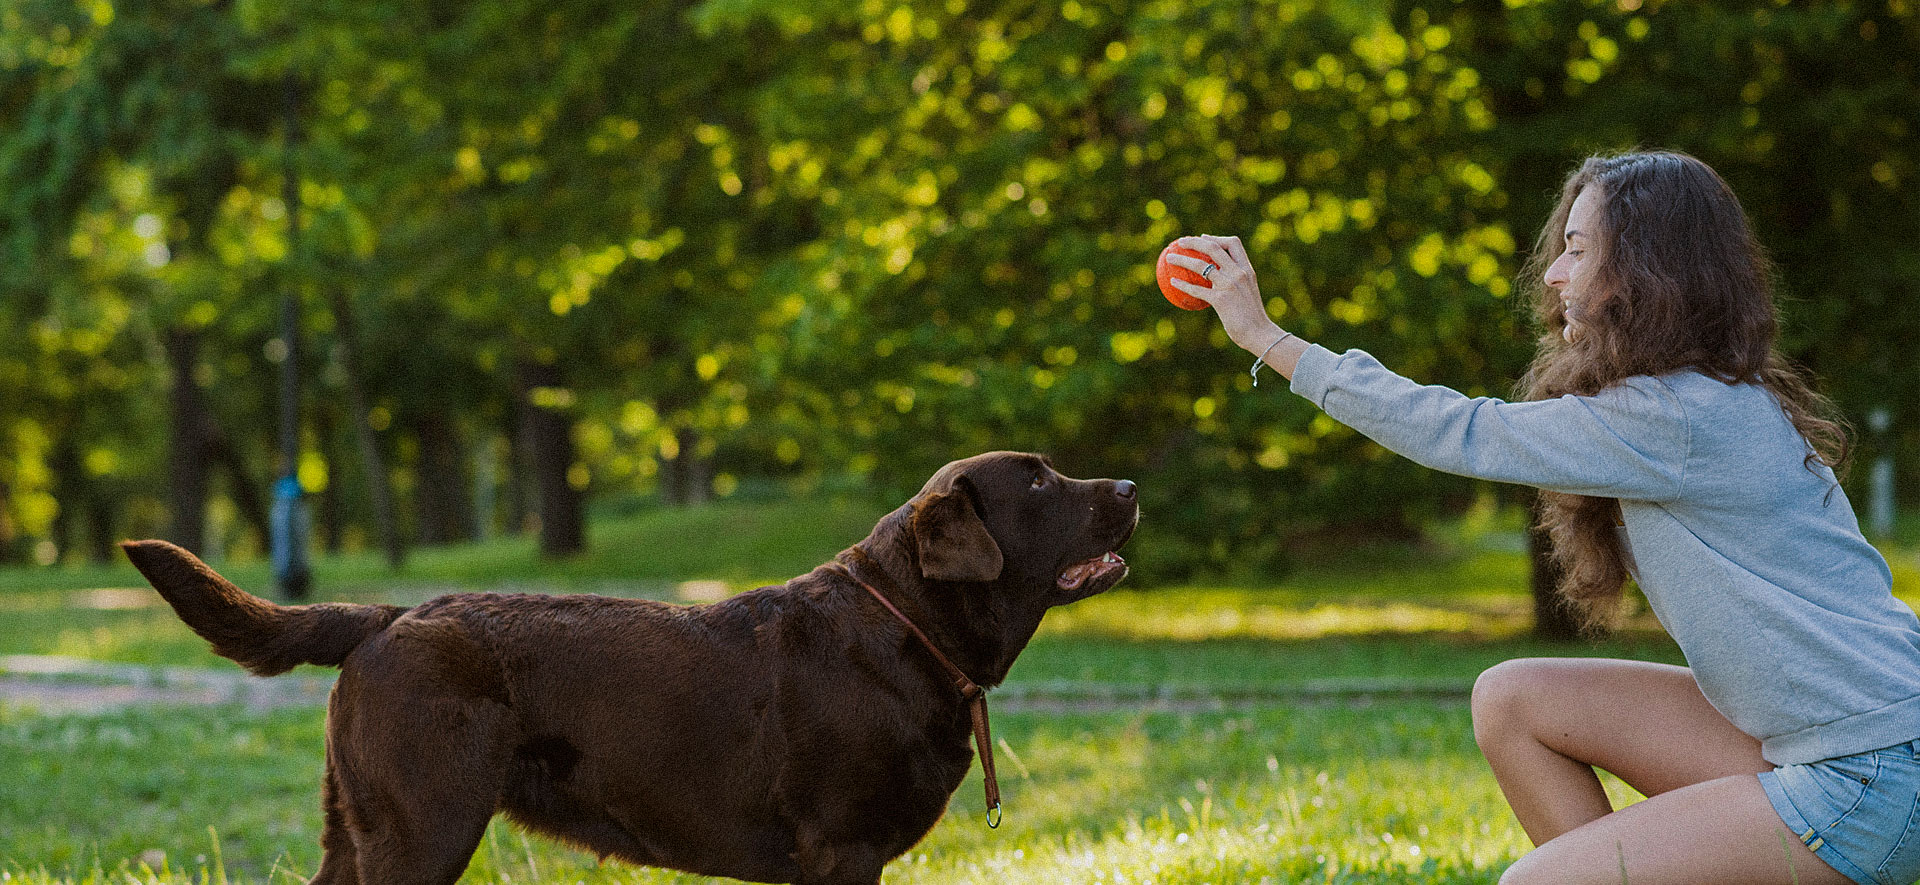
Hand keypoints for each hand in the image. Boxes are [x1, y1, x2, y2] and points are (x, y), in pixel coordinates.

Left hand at [1165, 235, 1281, 351]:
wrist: (1259, 333)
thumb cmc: (1253, 317)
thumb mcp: (1248, 293)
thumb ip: (1236, 283)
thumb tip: (1217, 281)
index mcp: (1247, 269)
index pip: (1233, 243)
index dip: (1216, 238)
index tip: (1203, 238)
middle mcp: (1238, 273)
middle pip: (1213, 248)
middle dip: (1194, 241)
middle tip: (1180, 242)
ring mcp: (1229, 285)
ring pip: (1201, 265)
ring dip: (1182, 259)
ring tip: (1169, 258)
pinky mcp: (1220, 299)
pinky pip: (1196, 289)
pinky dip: (1182, 284)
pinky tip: (1173, 282)